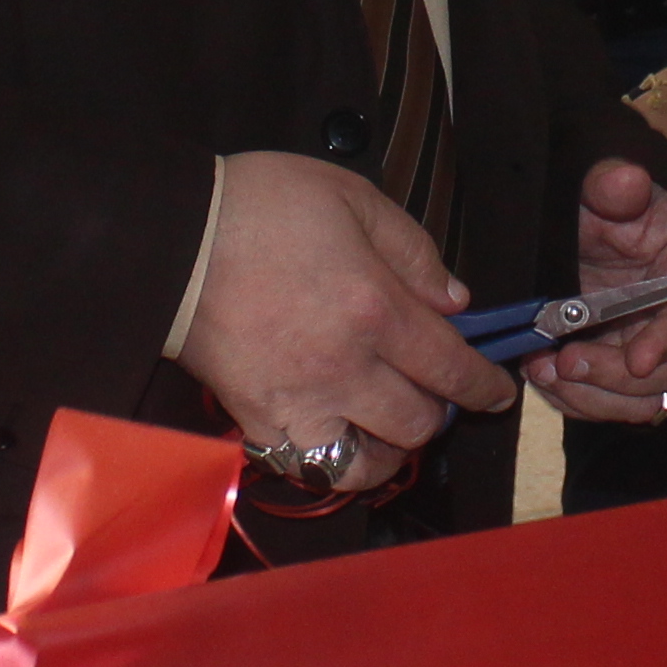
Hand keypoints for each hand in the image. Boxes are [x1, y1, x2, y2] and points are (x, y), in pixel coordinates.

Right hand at [178, 149, 514, 465]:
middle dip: (439, 412)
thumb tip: (453, 301)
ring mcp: (299, 401)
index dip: (483, 386)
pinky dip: (335, 461)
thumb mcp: (352, 199)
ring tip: (389, 425)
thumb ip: (412, 250)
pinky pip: (310, 467)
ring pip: (369, 462)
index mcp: (375, 308)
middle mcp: (344, 367)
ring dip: (392, 449)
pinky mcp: (256, 420)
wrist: (172, 237)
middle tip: (432, 392)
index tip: (495, 391)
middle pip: (418, 422)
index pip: (451, 367)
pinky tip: (340, 438)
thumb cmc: (260, 206)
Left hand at [532, 159, 666, 424]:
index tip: (637, 360)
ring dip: (594, 397)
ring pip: (643, 400)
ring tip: (546, 371)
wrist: (590, 222)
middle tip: (566, 362)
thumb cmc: (607, 201)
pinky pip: (609, 403)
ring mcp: (656, 348)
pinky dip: (576, 400)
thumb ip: (613, 184)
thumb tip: (625, 178)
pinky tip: (543, 376)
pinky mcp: (623, 369)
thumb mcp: (605, 184)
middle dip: (617, 377)